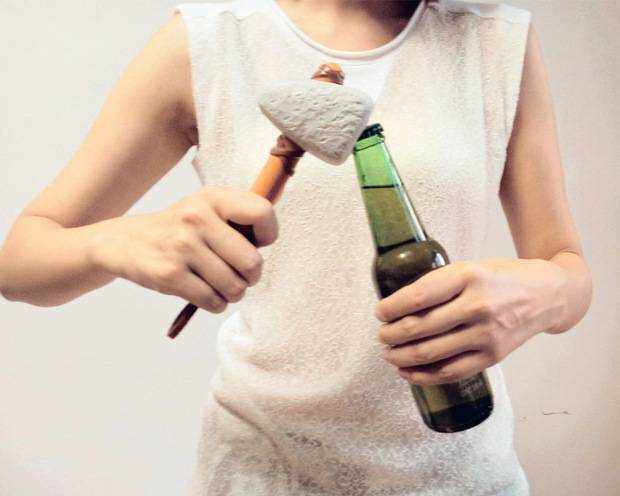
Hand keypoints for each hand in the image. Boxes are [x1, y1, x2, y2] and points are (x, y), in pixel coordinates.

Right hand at [89, 185, 277, 312]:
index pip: (263, 213)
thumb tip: (269, 238)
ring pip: (235, 287)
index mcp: (212, 198)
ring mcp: (182, 246)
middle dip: (251, 276)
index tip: (257, 244)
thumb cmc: (178, 228)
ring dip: (232, 293)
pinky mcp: (169, 274)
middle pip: (252, 262)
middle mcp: (197, 218)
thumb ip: (239, 216)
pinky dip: (216, 304)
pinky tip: (206, 294)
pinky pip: (213, 301)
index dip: (268, 235)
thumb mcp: (205, 207)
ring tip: (220, 285)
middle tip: (240, 275)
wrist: (124, 242)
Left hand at [375, 258, 568, 385]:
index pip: (418, 297)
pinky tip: (407, 372)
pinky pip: (449, 372)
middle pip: (420, 328)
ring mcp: (486, 335)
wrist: (547, 295)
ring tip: (388, 353)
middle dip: (391, 335)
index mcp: (468, 277)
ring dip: (401, 356)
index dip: (391, 308)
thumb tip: (397, 304)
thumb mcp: (470, 267)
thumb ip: (439, 284)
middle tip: (381, 335)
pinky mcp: (492, 357)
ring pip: (430, 353)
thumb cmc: (500, 278)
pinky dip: (423, 375)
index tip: (379, 313)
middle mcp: (477, 306)